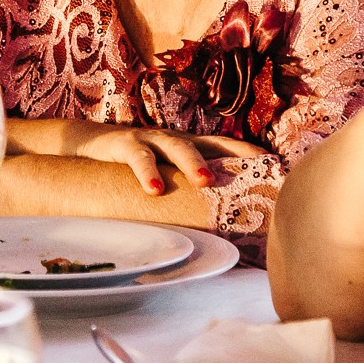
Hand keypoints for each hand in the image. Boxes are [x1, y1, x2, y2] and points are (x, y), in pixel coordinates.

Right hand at [59, 119, 266, 194]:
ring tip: (206, 181)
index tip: (277, 167)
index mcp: (187, 146)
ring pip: (176, 146)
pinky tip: (154, 189)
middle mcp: (173, 139)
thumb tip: (217, 224)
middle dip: (232, 158)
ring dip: (193, 162)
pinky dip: (147, 172)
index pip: (225, 146)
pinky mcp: (124, 143)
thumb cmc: (133, 167)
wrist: (87, 145)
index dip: (249, 154)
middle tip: (254, 175)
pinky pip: (137, 157)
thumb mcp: (164, 175)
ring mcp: (150, 139)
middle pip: (209, 145)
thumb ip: (186, 191)